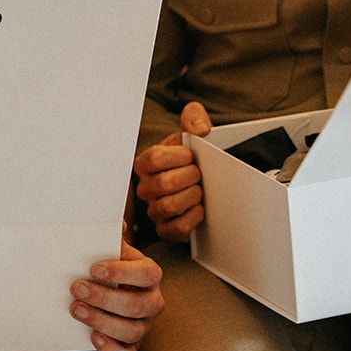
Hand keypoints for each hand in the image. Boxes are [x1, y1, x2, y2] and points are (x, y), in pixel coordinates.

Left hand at [70, 240, 164, 350]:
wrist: (102, 289)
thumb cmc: (104, 266)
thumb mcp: (108, 249)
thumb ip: (109, 236)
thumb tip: (114, 221)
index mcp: (149, 274)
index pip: (147, 274)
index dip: (122, 273)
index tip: (94, 269)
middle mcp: (152, 300)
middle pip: (139, 305)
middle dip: (105, 298)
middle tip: (76, 289)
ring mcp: (143, 325)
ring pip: (133, 330)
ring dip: (102, 321)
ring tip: (76, 309)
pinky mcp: (131, 345)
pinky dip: (111, 350)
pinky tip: (93, 337)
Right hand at [134, 102, 212, 241]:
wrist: (205, 185)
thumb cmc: (192, 160)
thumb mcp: (191, 136)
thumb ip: (194, 121)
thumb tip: (199, 128)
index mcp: (146, 163)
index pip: (153, 158)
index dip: (177, 157)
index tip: (191, 155)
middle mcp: (146, 187)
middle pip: (163, 184)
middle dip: (190, 178)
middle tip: (200, 174)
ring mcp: (154, 209)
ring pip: (168, 206)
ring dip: (192, 197)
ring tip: (201, 191)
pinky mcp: (165, 229)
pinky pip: (176, 227)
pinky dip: (193, 218)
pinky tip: (201, 209)